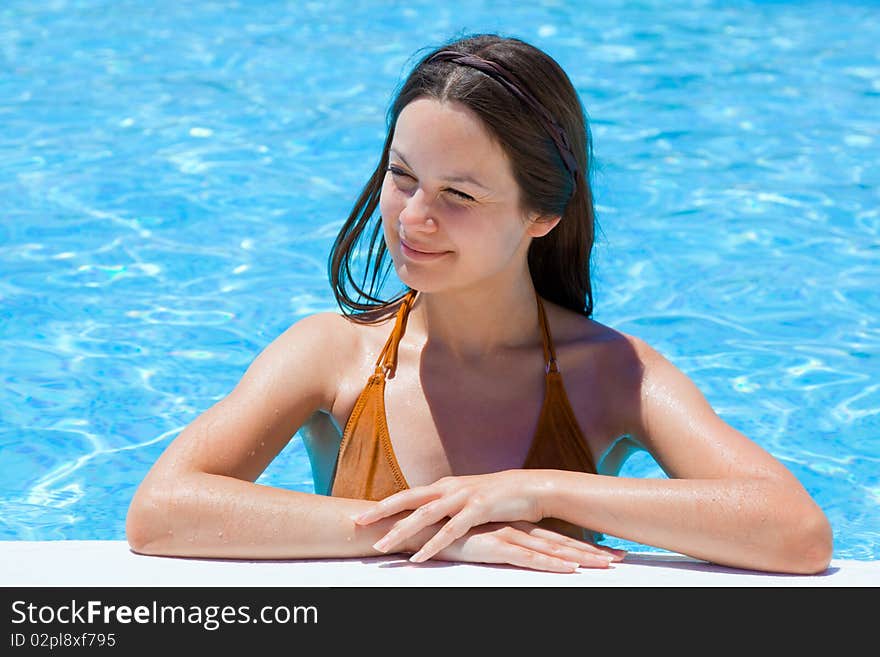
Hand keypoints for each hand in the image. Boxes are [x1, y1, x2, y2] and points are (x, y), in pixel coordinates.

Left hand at [354, 470, 556, 561]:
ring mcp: (463, 497)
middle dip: (381, 512)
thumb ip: (446, 507)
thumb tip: (427, 517)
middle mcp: (448, 488)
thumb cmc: (497, 498)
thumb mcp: (466, 500)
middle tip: (357, 523)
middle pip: (407, 499)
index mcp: (443, 486)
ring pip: (425, 515)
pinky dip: (434, 545)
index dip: (383, 505)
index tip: (360, 515)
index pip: (406, 495)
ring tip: (383, 547)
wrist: (530, 487)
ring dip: (402, 531)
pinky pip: (452, 530)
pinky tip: (420, 558)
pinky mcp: (479, 509)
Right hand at [407, 521, 624, 572]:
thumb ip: (498, 539)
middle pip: (562, 542)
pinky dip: (550, 564)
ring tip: (606, 566)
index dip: (583, 545)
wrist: (418, 524)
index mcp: (516, 526)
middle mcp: (517, 528)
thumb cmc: (447, 533)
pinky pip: (528, 558)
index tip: (609, 552)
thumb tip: (515, 548)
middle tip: (622, 558)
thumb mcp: (480, 537)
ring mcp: (507, 535)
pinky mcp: (494, 545)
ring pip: (551, 550)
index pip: (556, 537)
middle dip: (592, 551)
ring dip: (579, 558)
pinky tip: (568, 570)